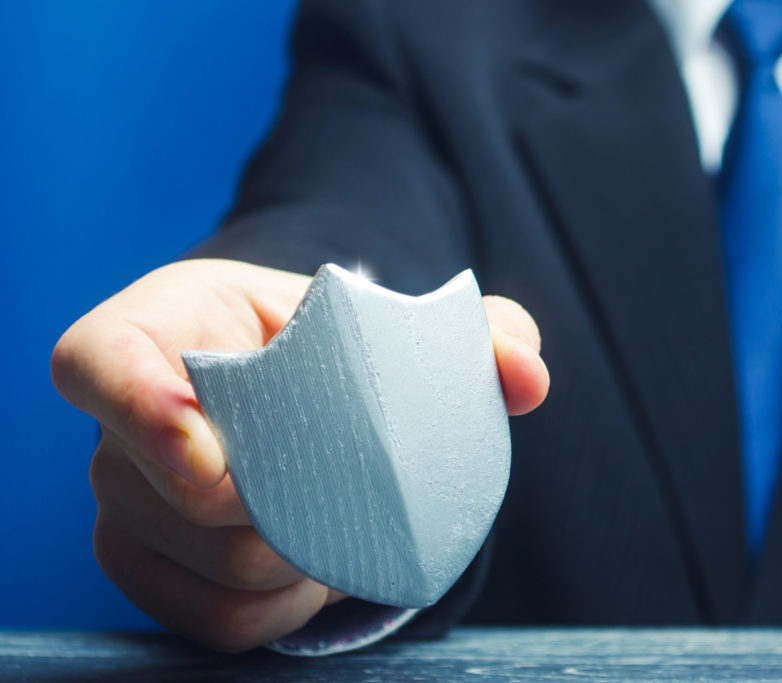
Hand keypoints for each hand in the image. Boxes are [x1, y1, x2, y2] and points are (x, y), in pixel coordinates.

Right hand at [51, 259, 548, 651]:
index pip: (98, 361)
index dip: (139, 408)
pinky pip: (206, 616)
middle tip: (352, 500)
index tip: (216, 450)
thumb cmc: (345, 345)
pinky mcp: (145, 559)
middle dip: (274, 513)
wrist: (305, 389)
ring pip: (198, 562)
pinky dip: (275, 611)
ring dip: (289, 564)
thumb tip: (525, 377)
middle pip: (168, 492)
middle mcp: (126, 413)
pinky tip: (320, 576)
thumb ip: (479, 334)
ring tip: (348, 533)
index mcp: (168, 325)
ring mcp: (124, 494)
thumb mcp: (407, 322)